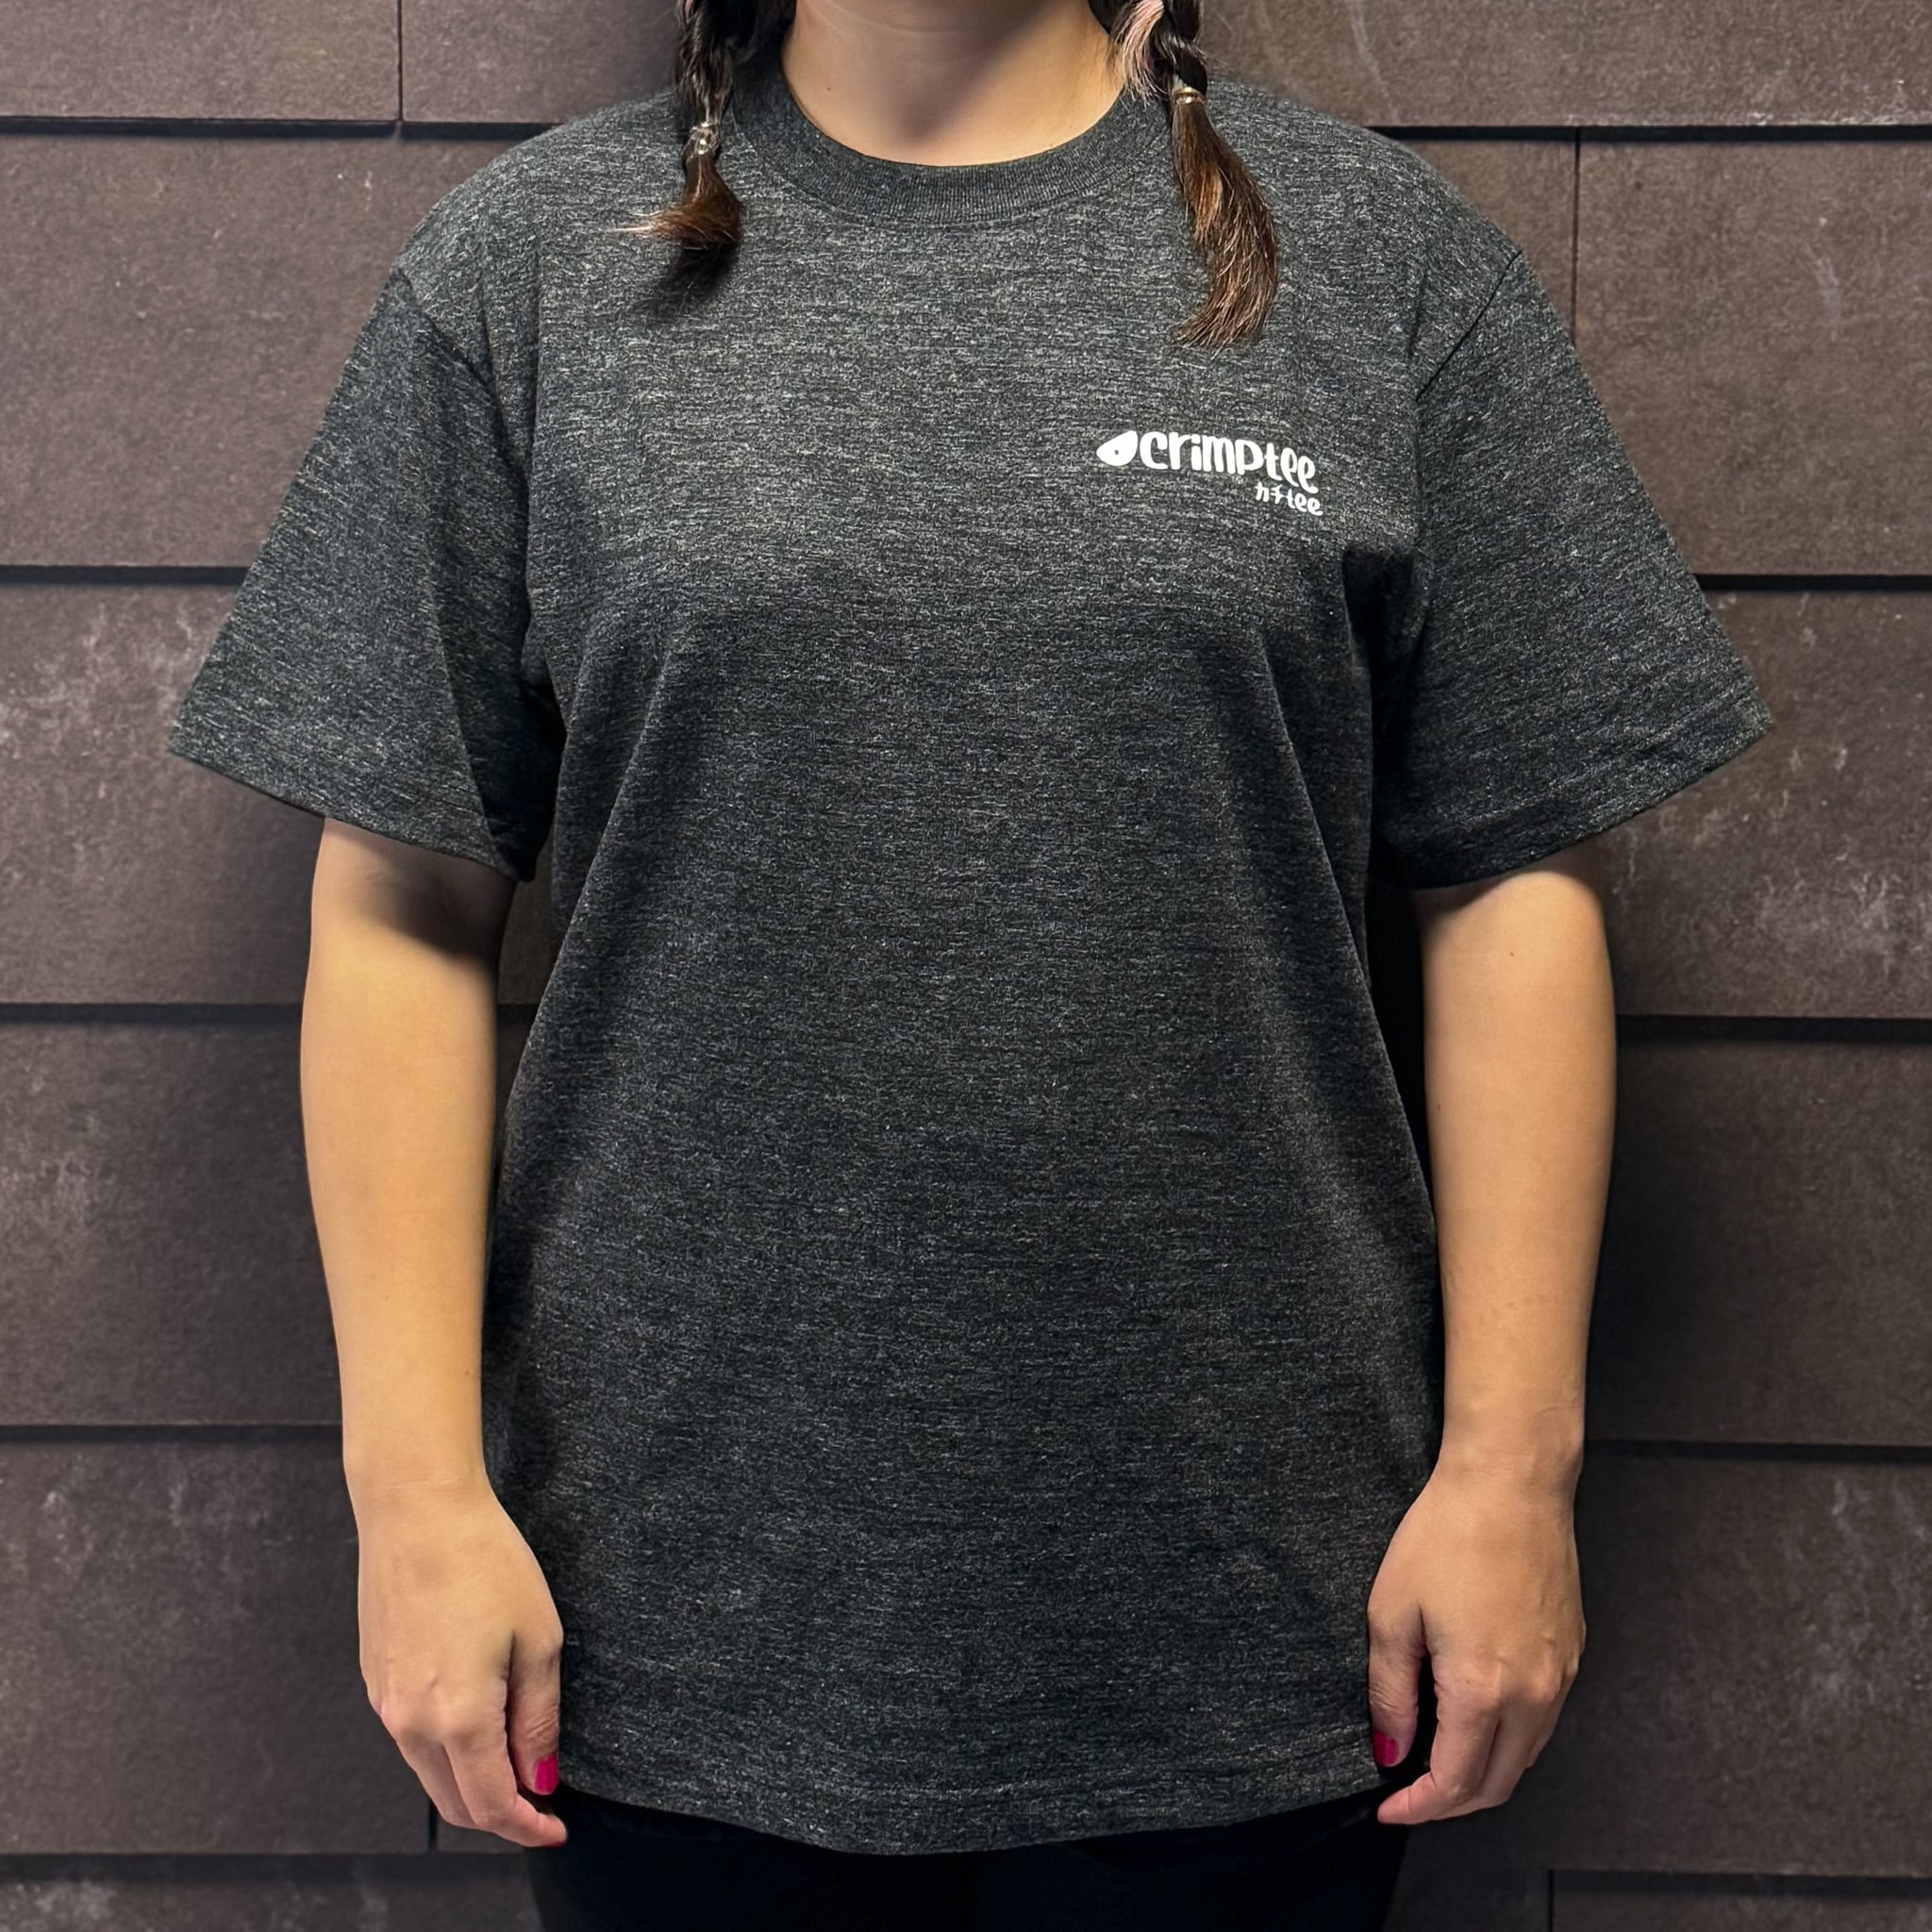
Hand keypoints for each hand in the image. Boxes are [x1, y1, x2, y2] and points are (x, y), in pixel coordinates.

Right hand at [353, 1473, 568, 1846]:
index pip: (491, 1806)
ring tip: (516, 1756)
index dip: (527, 1827)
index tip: (556, 1828)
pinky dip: (446, 1750)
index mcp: (457, 1718)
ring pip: (429, 1773)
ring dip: (471, 1782)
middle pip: (454, 1802)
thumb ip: (539, 1718)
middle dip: (499, 1814)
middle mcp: (410, 1723)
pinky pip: (411, 1737)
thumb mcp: (538, 1639)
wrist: (416, 1509)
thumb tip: (541, 1777)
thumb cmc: (486, 1562)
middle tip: (541, 1801)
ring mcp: (385, 1702)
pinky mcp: (374, 1678)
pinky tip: (478, 1717)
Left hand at [1364, 1450, 1584, 1823]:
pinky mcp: (1573, 1653)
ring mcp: (1562, 1676)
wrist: (1512, 1483)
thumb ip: (1390, 1692)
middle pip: (1495, 1784)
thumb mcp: (1393, 1612)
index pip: (1454, 1784)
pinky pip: (1543, 1721)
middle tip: (1408, 1793)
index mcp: (1484, 1690)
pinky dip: (1508, 1738)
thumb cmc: (1446, 1536)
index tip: (1387, 1809)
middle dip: (1449, 1802)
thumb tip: (1391, 1750)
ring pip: (1524, 1756)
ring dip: (1481, 1772)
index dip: (1417, 1808)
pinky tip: (1475, 1716)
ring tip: (1436, 1757)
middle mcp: (1534, 1695)